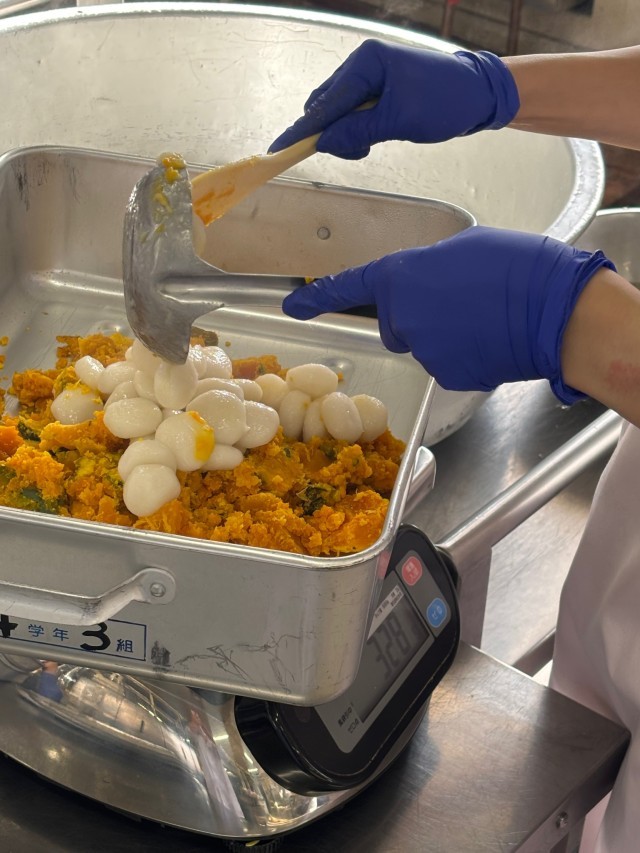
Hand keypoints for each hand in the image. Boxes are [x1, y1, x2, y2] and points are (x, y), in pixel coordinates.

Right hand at [269, 39, 519, 158]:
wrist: (480, 94)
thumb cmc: (445, 101)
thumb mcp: (399, 121)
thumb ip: (358, 132)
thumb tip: (325, 144)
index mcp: (366, 63)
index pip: (325, 103)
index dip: (302, 130)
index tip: (278, 150)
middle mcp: (363, 64)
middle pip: (326, 106)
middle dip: (331, 134)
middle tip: (356, 152)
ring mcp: (370, 76)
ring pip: (339, 112)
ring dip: (346, 135)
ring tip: (370, 146)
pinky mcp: (378, 90)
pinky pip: (353, 113)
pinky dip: (356, 131)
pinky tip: (373, 139)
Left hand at [282, 226, 614, 402]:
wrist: (553, 308)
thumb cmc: (514, 266)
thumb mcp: (461, 248)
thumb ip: (427, 269)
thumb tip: (425, 286)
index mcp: (401, 275)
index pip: (348, 287)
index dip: (319, 298)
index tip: (294, 307)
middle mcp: (402, 316)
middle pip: (395, 324)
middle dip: (415, 317)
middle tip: (457, 302)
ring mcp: (423, 350)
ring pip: (423, 345)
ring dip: (443, 335)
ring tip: (482, 318)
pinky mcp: (446, 375)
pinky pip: (446, 364)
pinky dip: (462, 355)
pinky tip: (488, 340)